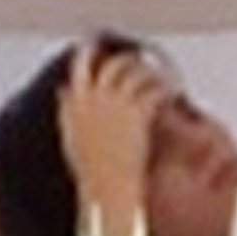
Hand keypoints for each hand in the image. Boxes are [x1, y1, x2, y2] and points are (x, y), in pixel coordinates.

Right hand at [57, 46, 169, 220]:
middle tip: (143, 60)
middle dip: (129, 59)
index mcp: (75, 106)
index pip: (81, 66)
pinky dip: (164, 87)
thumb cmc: (94, 173)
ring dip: (152, 72)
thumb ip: (68, 111)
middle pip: (113, 64)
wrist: (110, 192)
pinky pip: (154, 89)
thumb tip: (62, 90)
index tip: (102, 44)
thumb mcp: (73, 139)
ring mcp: (115, 103)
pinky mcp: (137, 111)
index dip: (92, 52)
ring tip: (164, 77)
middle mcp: (93, 99)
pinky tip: (174, 91)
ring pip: (136, 72)